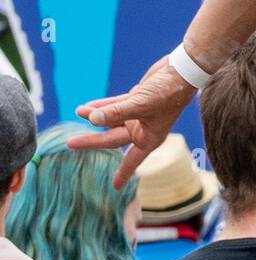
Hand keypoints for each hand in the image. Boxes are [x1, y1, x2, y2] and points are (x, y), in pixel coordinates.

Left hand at [70, 55, 196, 188]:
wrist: (181, 72)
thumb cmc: (168, 93)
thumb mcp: (140, 104)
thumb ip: (115, 112)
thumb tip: (91, 118)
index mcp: (149, 137)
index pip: (132, 160)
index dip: (123, 173)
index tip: (115, 187)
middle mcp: (143, 129)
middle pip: (112, 139)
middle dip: (92, 140)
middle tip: (71, 143)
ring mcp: (139, 114)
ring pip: (111, 120)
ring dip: (95, 117)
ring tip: (78, 112)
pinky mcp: (136, 100)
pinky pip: (114, 106)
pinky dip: (101, 106)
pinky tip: (87, 106)